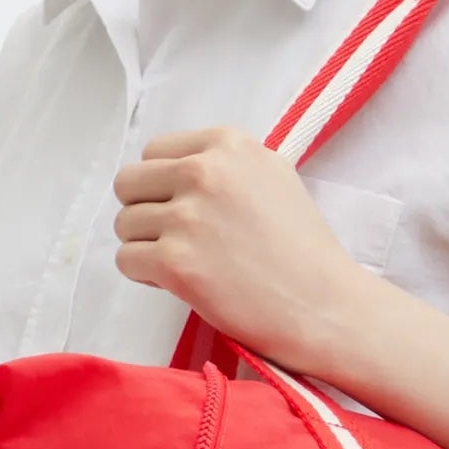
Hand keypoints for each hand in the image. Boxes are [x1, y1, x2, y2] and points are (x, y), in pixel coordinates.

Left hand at [112, 125, 380, 377]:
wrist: (323, 305)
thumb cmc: (303, 248)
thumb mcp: (273, 177)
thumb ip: (225, 164)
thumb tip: (172, 169)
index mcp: (228, 143)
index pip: (154, 151)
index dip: (164, 184)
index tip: (188, 208)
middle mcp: (204, 171)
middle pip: (129, 182)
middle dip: (146, 211)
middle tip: (178, 238)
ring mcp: (187, 216)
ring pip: (124, 224)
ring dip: (147, 246)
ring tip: (187, 262)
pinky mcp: (175, 261)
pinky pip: (126, 260)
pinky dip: (146, 276)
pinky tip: (182, 282)